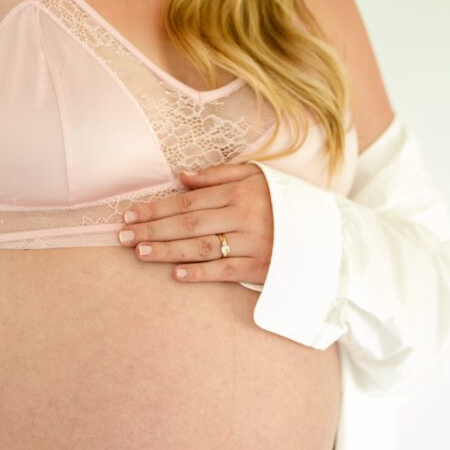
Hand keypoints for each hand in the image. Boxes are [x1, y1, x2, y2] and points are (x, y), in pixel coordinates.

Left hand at [117, 162, 273, 284]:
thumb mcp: (258, 177)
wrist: (327, 231)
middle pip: (188, 223)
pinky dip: (200, 273)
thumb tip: (182, 176)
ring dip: (167, 250)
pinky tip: (175, 274)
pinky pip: (224, 271)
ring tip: (139, 252)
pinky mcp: (260, 267)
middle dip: (152, 229)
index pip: (188, 200)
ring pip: (201, 247)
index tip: (130, 214)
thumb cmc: (285, 201)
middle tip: (122, 235)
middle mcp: (244, 215)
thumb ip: (219, 175)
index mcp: (240, 191)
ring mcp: (252, 243)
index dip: (157, 208)